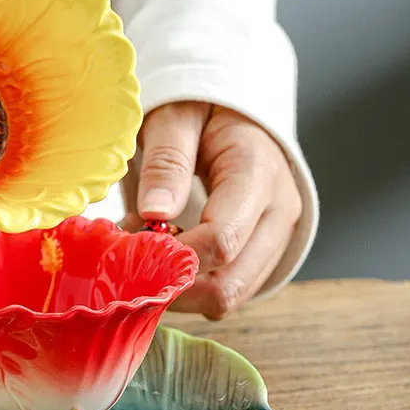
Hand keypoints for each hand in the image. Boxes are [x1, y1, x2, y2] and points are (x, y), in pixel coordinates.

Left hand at [121, 103, 302, 319]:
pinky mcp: (264, 255)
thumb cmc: (202, 112)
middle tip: (133, 254)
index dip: (172, 255)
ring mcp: (276, 239)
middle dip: (172, 282)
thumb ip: (166, 162)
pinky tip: (168, 255)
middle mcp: (279, 213)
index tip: (131, 244)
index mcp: (258, 173)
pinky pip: (228, 292)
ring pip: (228, 297)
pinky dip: (192, 287)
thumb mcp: (176, 119)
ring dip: (180, 288)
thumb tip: (154, 213)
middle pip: (228, 284)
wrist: (236, 113)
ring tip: (150, 249)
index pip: (221, 239)